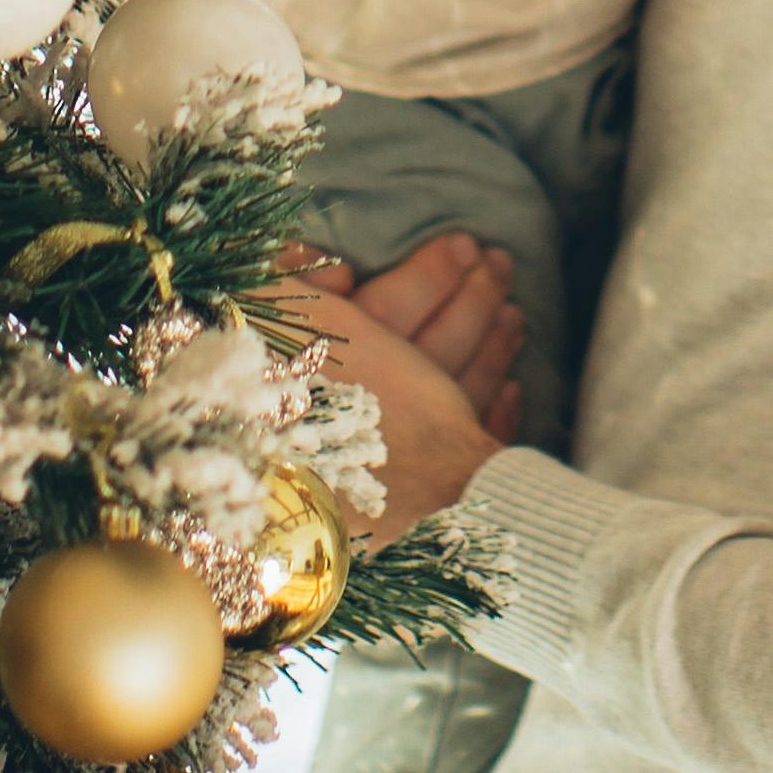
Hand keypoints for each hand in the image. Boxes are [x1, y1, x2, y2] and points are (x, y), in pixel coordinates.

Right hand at [276, 236, 518, 535]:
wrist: (288, 528)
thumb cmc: (263, 418)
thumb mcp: (258, 335)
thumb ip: (286, 290)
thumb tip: (336, 270)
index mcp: (343, 358)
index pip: (398, 303)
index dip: (432, 273)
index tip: (464, 245)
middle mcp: (383, 398)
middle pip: (443, 341)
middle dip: (475, 298)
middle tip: (500, 263)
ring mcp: (409, 446)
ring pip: (466, 385)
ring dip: (495, 346)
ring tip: (514, 315)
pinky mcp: (426, 487)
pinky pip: (475, 440)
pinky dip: (497, 411)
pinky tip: (513, 390)